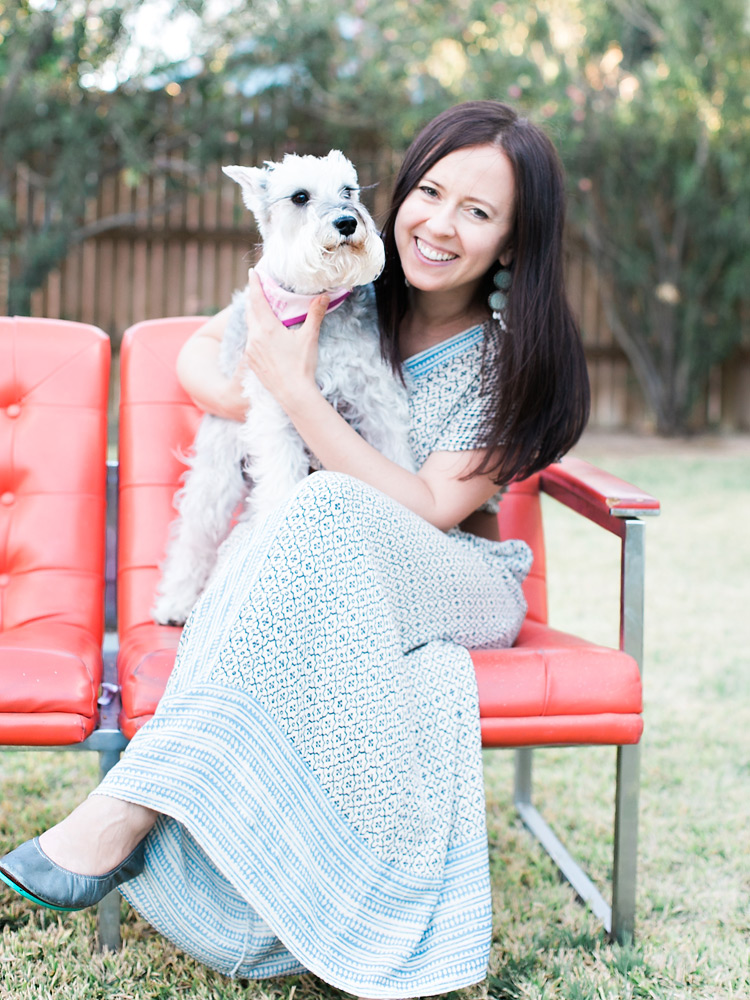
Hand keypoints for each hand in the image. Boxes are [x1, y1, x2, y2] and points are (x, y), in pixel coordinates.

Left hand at [243, 270, 328, 410]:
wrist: (293, 394)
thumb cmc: (301, 365)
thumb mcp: (309, 337)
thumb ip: (315, 314)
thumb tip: (323, 296)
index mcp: (267, 328)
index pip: (257, 299)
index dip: (254, 284)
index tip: (252, 272)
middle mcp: (254, 337)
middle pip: (250, 311)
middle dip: (253, 299)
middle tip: (258, 289)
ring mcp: (250, 350)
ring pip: (250, 327)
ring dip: (254, 316)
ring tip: (261, 310)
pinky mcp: (251, 362)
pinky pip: (250, 341)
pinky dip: (254, 332)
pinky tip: (262, 335)